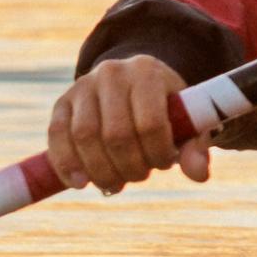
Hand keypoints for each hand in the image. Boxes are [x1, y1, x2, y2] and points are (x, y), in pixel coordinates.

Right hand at [49, 53, 214, 191]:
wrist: (136, 86)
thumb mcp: (187, 123)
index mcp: (148, 73)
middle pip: (115, 134)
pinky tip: (80, 183)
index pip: (149, 123)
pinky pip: (57, 135)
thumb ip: (195, 147)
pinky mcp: (63, 102)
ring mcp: (84, 85)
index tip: (164, 164)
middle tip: (140, 176)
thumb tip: (199, 174)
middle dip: (129, 167)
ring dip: (101, 170)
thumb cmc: (166, 110)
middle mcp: (112, 73)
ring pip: (84, 136)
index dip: (156, 154)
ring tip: (116, 182)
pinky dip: (66, 164)